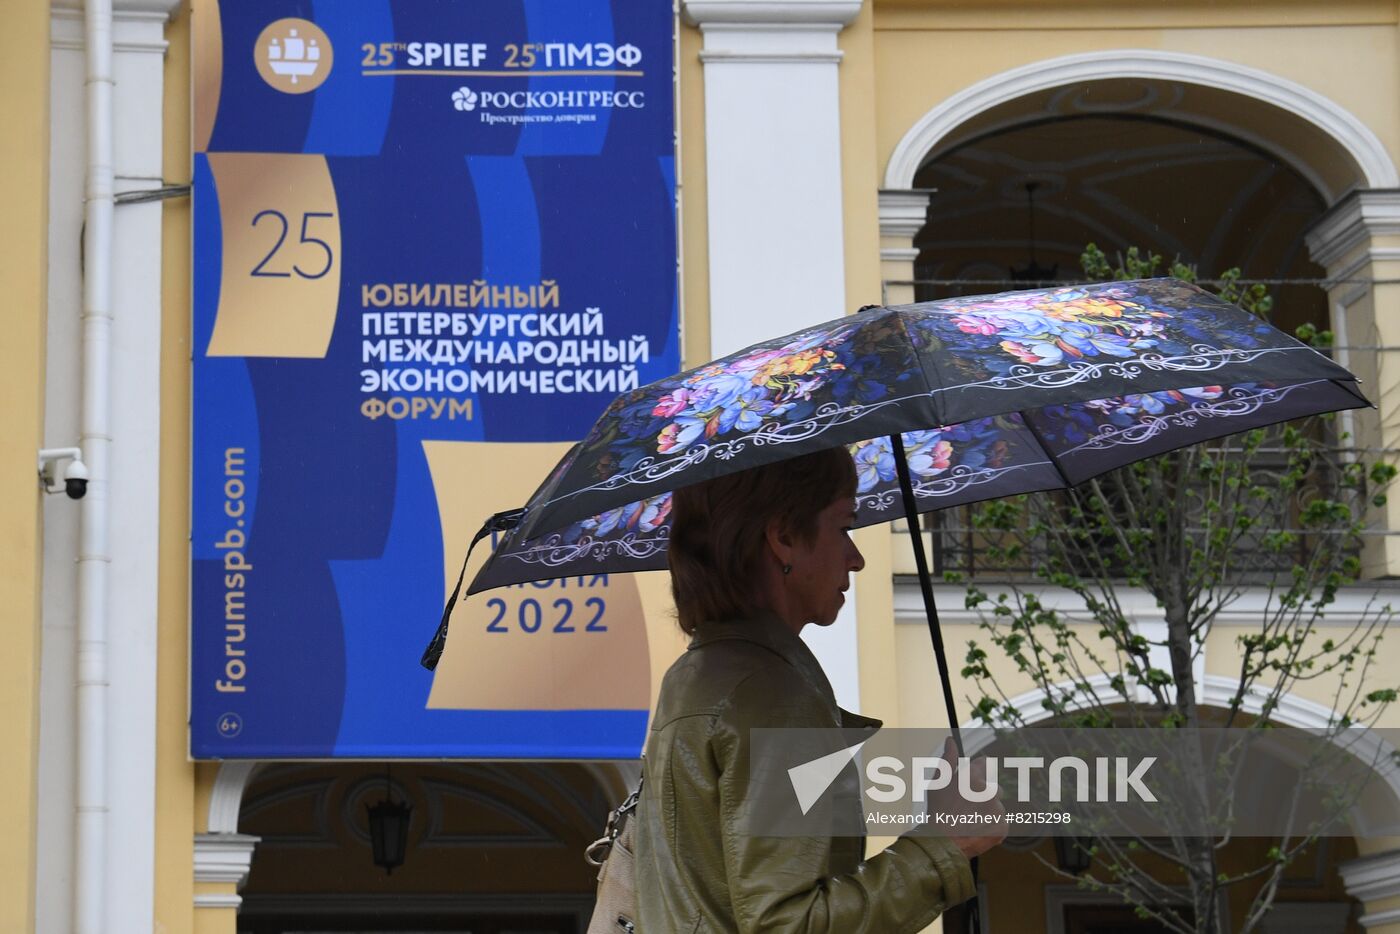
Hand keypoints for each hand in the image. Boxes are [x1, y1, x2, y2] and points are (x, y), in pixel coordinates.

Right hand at [925, 737, 1007, 859]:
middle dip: (983, 794)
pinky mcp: (1003, 827)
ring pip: (996, 806)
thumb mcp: (938, 782)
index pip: (985, 764)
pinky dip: (991, 826)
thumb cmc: (937, 810)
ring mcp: (997, 810)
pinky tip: (976, 829)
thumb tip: (951, 739)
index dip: (976, 772)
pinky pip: (1000, 822)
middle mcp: (989, 791)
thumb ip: (948, 758)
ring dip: (987, 811)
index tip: (970, 782)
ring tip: (969, 820)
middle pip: (992, 787)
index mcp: (974, 777)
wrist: (941, 842)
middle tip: (966, 807)